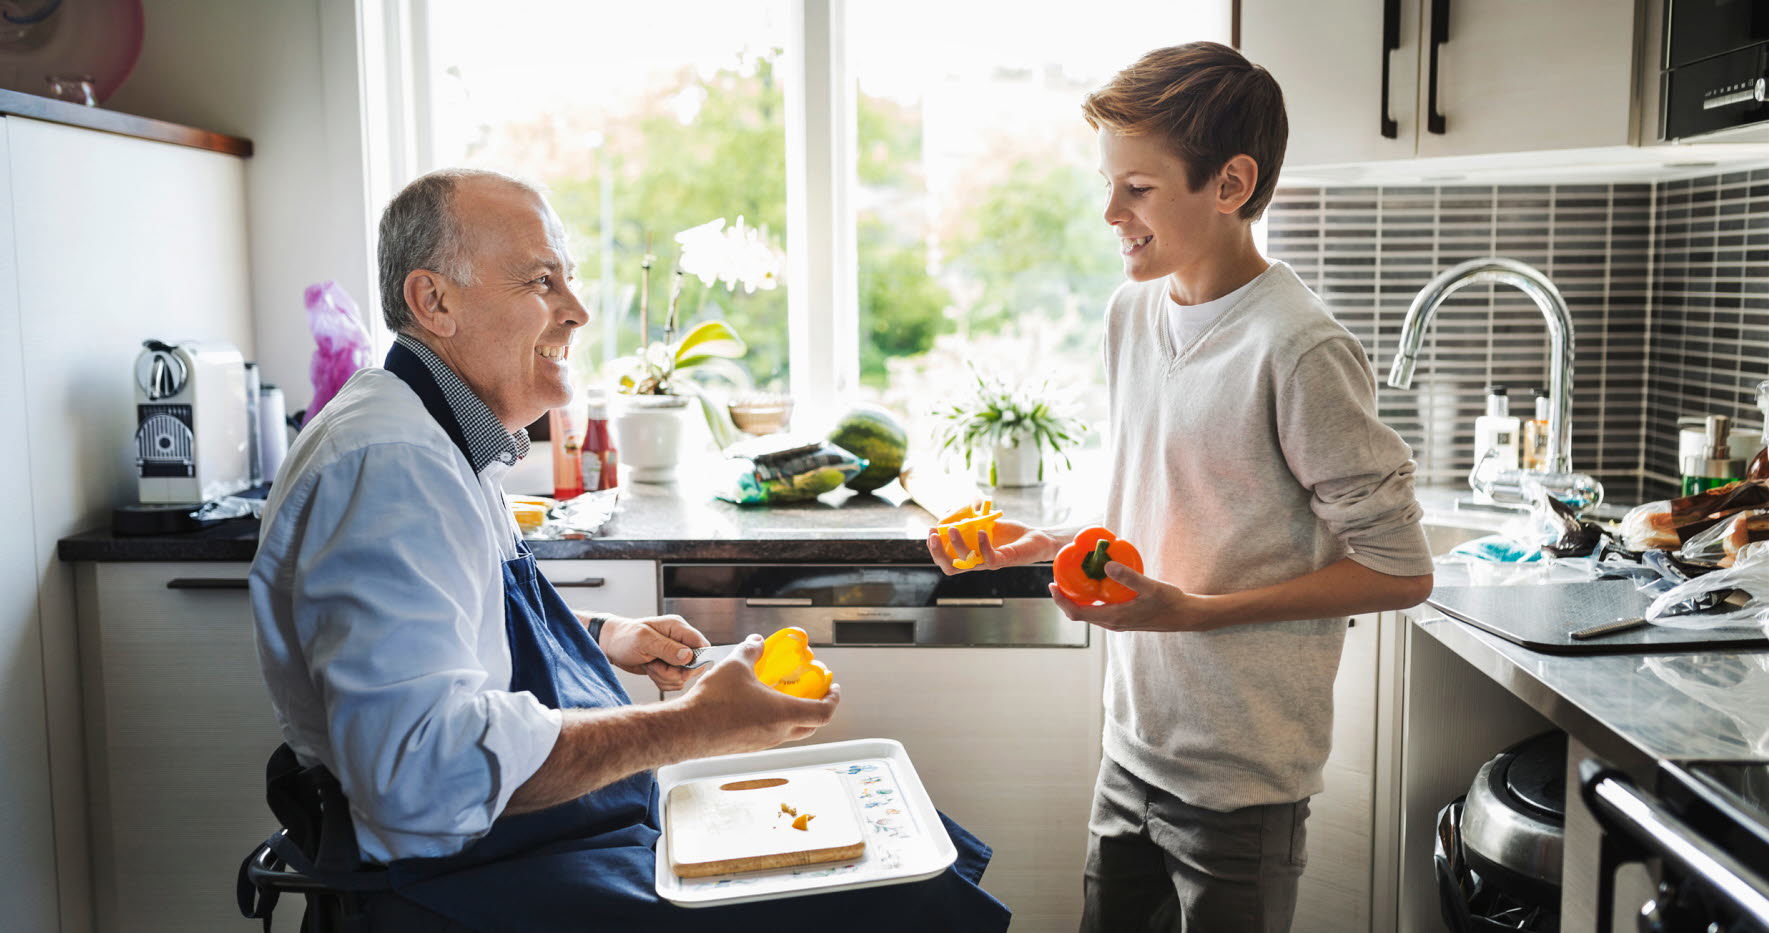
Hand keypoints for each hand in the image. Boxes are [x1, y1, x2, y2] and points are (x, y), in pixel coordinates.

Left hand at [594, 614, 709, 691]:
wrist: (610, 646)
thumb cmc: (624, 637)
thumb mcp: (643, 640)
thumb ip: (667, 648)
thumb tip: (688, 656)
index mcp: (677, 628)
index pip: (702, 645)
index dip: (695, 660)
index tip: (678, 666)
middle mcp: (680, 641)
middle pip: (694, 666)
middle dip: (674, 672)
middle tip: (656, 665)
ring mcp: (675, 656)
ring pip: (683, 677)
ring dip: (665, 677)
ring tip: (650, 665)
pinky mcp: (669, 667)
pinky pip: (674, 682)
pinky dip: (662, 681)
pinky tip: (651, 670)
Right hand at [679, 636, 840, 756]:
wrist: (687, 730)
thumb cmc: (714, 701)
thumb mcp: (736, 666)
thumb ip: (751, 651)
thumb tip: (758, 642)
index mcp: (784, 714)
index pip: (823, 713)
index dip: (833, 700)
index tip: (833, 689)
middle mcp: (777, 733)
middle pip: (811, 726)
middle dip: (817, 708)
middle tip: (814, 693)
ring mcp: (762, 743)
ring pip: (790, 732)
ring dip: (795, 715)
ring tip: (784, 696)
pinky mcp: (747, 747)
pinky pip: (770, 734)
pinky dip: (774, 721)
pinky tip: (758, 706)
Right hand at [925, 520, 1060, 574]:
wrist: (1037, 538)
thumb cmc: (1012, 533)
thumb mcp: (986, 524)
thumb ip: (970, 521)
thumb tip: (951, 510)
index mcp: (970, 556)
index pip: (946, 560)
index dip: (935, 549)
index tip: (930, 532)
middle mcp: (977, 562)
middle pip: (950, 567)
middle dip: (937, 553)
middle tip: (932, 536)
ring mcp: (989, 563)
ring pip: (966, 563)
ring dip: (956, 546)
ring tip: (951, 529)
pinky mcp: (1004, 560)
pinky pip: (989, 558)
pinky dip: (982, 545)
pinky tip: (980, 532)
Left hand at [1047, 562, 1215, 631]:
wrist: (1186, 616)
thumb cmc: (1170, 602)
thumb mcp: (1150, 587)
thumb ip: (1128, 577)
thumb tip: (1107, 564)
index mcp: (1114, 618)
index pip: (1077, 613)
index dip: (1061, 600)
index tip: (1051, 584)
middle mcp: (1112, 623)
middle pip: (1079, 613)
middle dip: (1065, 597)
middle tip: (1058, 577)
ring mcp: (1117, 622)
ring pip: (1089, 612)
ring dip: (1077, 598)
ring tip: (1072, 578)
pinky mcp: (1123, 618)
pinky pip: (1099, 610)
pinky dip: (1091, 598)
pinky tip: (1095, 583)